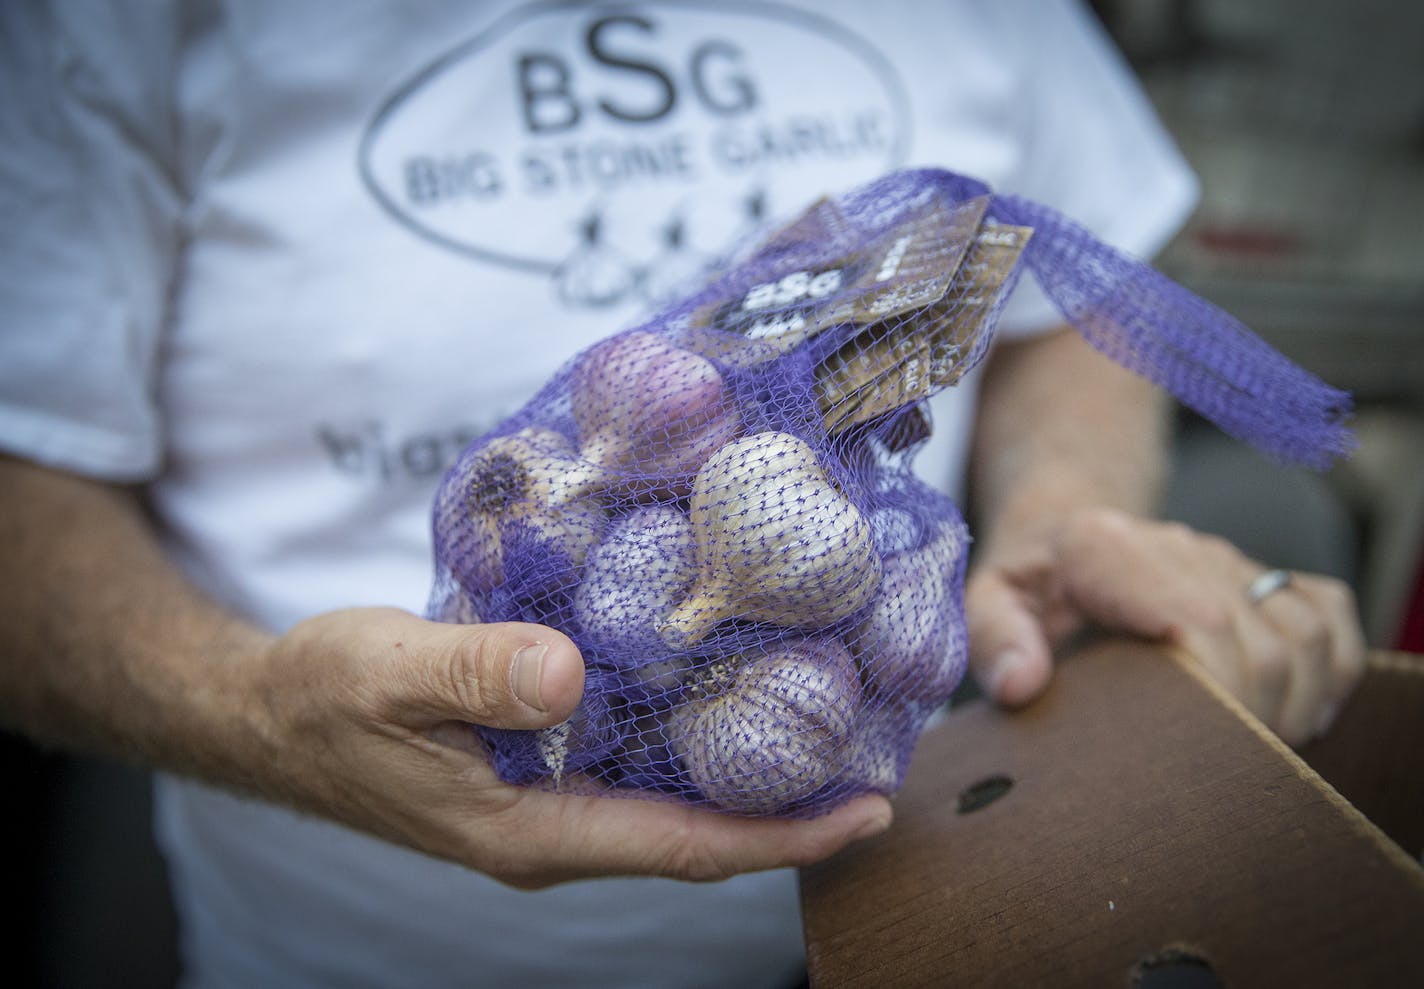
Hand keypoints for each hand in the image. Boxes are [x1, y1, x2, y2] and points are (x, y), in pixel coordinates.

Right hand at [249, 607, 890, 888]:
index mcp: (528, 832)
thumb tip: (566, 674)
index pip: (681, 850)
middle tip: (877, 759)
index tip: (867, 810)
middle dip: (789, 810)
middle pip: (696, 835)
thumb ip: (473, 673)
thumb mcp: (386, 672)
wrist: (272, 716)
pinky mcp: (537, 769)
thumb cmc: (322, 697)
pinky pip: (637, 768)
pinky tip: (725, 692)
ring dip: (749, 777)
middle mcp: (552, 830)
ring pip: (671, 803)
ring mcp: (546, 803)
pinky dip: (694, 743)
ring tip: (828, 726)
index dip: (781, 837)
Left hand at [964, 507, 1366, 745]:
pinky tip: (1299, 714)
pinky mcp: (1258, 571)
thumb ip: (994, 641)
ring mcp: (1225, 556)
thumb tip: (1021, 686)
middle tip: (1225, 775)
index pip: (1192, 619)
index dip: (1215, 689)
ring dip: (1297, 701)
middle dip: (1254, 717)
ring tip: (1257, 753)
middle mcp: (1175, 545)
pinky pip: (1326, 611)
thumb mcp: (984, 604)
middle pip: (1256, 639)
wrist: (1059, 530)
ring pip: (1302, 629)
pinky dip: (1331, 666)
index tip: (1204, 753)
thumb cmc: (1023, 585)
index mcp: (1100, 548)